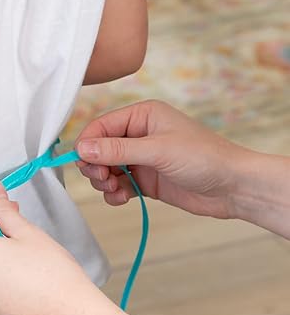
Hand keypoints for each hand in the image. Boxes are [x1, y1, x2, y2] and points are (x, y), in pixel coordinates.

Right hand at [75, 100, 247, 218]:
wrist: (233, 187)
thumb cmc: (204, 158)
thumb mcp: (157, 150)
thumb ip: (117, 150)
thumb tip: (82, 148)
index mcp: (141, 116)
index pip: (101, 126)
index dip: (87, 144)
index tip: (81, 163)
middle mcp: (138, 135)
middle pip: (98, 149)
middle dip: (95, 166)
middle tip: (103, 179)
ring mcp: (140, 159)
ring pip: (105, 169)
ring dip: (104, 182)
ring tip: (115, 190)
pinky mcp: (144, 180)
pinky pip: (117, 185)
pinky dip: (114, 194)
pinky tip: (122, 199)